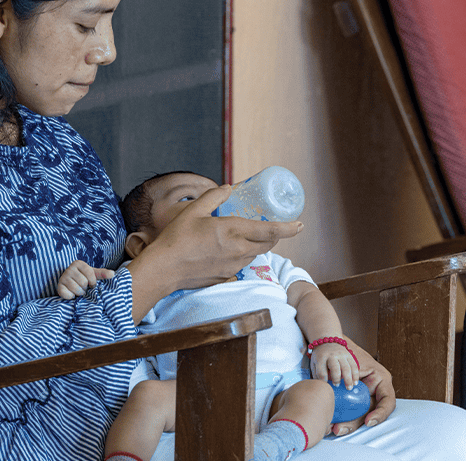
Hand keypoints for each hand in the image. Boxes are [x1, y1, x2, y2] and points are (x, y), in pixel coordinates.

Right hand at [56, 260, 114, 299]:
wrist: (70, 282)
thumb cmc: (84, 277)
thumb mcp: (93, 274)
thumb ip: (102, 273)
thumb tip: (113, 274)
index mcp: (78, 263)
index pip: (90, 274)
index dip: (93, 282)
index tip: (91, 284)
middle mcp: (69, 269)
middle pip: (83, 282)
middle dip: (85, 288)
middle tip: (83, 287)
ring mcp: (63, 277)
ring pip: (76, 289)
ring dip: (80, 293)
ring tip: (79, 290)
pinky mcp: (59, 286)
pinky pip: (68, 294)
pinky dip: (71, 296)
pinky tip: (71, 293)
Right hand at [148, 185, 302, 290]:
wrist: (165, 269)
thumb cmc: (177, 239)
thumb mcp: (194, 211)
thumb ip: (214, 197)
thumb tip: (227, 188)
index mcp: (233, 231)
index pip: (270, 231)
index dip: (288, 228)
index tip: (300, 225)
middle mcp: (238, 250)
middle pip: (267, 244)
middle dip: (275, 236)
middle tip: (275, 227)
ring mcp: (233, 265)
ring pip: (254, 254)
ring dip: (257, 245)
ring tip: (249, 236)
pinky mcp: (225, 276)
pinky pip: (241, 264)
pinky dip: (242, 255)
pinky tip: (228, 250)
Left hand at [309, 340, 359, 386]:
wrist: (327, 342)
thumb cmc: (320, 356)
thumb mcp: (314, 362)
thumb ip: (316, 374)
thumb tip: (321, 387)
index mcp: (321, 358)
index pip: (321, 371)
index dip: (323, 380)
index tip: (326, 387)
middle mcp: (331, 355)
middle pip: (335, 368)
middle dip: (337, 379)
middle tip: (337, 386)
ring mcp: (341, 355)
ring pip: (347, 368)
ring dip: (349, 379)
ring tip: (349, 388)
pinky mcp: (349, 355)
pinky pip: (354, 365)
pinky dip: (356, 375)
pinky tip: (355, 382)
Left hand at [330, 337, 395, 436]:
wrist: (334, 348)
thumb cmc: (345, 351)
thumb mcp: (353, 361)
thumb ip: (351, 374)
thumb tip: (345, 386)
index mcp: (381, 380)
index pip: (387, 401)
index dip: (380, 414)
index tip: (368, 421)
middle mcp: (375, 391)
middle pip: (371, 413)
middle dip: (356, 423)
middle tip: (340, 429)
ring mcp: (364, 397)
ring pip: (360, 415)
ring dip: (348, 424)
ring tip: (334, 429)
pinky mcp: (353, 401)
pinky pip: (350, 412)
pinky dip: (342, 418)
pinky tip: (331, 424)